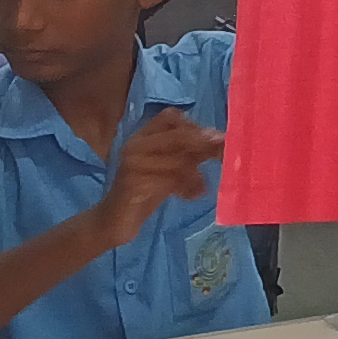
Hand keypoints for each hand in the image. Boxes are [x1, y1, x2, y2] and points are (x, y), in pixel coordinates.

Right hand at [96, 112, 222, 243]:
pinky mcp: (133, 186)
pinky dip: (186, 186)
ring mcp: (132, 165)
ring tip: (201, 185)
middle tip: (223, 151)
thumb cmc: (145, 193)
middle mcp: (135, 145)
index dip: (194, 125)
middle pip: (176, 136)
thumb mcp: (169, 170)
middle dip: (203, 144)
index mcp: (142, 137)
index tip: (213, 138)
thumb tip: (222, 141)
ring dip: (194, 171)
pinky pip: (167, 180)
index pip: (169, 116)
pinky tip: (194, 195)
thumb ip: (190, 155)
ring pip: (174, 159)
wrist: (114, 222)